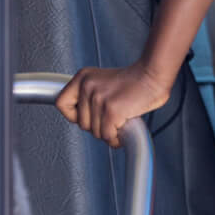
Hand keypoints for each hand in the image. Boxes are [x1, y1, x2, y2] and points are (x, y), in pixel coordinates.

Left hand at [54, 62, 171, 146]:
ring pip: (95, 132)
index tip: (86, 117)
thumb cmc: (134, 81)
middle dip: (97, 126)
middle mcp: (87, 86)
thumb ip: (89, 96)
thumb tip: (79, 118)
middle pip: (81, 123)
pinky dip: (117, 138)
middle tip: (110, 119)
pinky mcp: (111, 111)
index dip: (73, 116)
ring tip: (120, 119)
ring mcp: (98, 99)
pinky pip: (107, 136)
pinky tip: (124, 127)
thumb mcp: (102, 81)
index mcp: (83, 77)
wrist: (152, 76)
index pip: (61, 103)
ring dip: (109, 132)